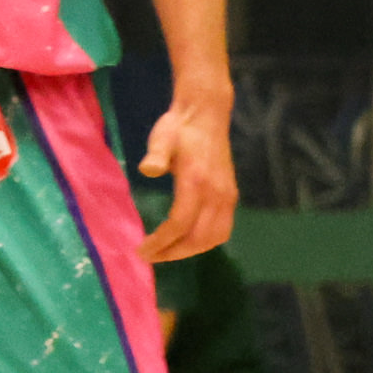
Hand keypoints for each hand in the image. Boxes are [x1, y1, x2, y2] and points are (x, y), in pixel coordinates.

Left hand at [136, 86, 237, 260]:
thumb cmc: (179, 128)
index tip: (141, 250)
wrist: (207, 115)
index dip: (161, 242)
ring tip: (166, 253)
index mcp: (197, 182)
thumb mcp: (163, 136)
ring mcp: (227, 196)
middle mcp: (216, 193)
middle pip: (198, 237)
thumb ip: (157, 154)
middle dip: (174, 252)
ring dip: (191, 250)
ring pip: (214, 237)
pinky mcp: (231, 196)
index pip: (180, 224)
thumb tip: (149, 169)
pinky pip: (223, 228)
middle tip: (150, 257)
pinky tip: (187, 241)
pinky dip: (206, 241)